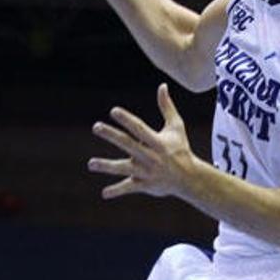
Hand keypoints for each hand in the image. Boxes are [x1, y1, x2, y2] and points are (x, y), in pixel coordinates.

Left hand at [87, 83, 194, 199]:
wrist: (189, 177)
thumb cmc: (180, 149)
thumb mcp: (176, 127)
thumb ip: (167, 107)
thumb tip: (162, 85)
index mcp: (157, 141)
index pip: (139, 128)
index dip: (127, 119)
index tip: (114, 111)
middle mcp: (150, 156)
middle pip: (128, 144)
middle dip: (112, 135)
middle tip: (96, 126)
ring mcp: (146, 171)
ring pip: (124, 168)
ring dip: (106, 166)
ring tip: (91, 164)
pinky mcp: (144, 184)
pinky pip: (129, 188)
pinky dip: (117, 191)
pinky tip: (104, 193)